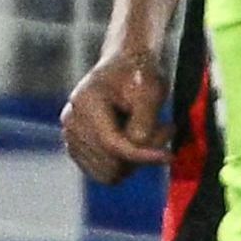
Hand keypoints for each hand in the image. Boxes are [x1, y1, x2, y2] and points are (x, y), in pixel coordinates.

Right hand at [61, 42, 168, 185]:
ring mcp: (70, 136)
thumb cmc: (139, 74)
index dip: (143, 155)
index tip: (169, 155)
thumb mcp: (150, 89)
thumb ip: (144, 118)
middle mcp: (71, 121)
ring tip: (151, 133)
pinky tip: (136, 140)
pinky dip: (124, 164)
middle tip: (165, 129)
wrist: (125, 67)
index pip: (113, 143)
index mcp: (85, 101)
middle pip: (111, 163)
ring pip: (108, 173)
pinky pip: (104, 173)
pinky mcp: (77, 148)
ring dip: (134, 161)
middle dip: (141, 154)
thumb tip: (138, 145)